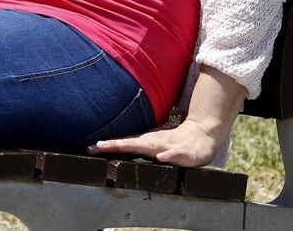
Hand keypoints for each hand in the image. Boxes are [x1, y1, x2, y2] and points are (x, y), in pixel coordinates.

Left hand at [85, 118, 222, 167]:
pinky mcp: (184, 152)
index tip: (91, 148)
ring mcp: (168, 145)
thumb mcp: (153, 144)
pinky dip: (168, 155)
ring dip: (136, 147)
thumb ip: (137, 147)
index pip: (124, 144)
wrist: (202, 135)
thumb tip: (116, 149)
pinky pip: (175, 153)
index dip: (108, 146)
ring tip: (123, 147)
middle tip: (98, 146)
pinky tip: (161, 157)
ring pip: (150, 146)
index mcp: (146, 142)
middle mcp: (154, 142)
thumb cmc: (174, 142)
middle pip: (132, 143)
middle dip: (115, 145)